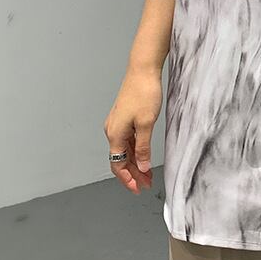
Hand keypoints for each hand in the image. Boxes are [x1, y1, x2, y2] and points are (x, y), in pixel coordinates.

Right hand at [103, 66, 162, 193]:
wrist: (142, 70)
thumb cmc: (144, 94)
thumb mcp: (146, 124)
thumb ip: (143, 148)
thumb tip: (142, 167)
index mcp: (115, 134)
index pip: (118, 164)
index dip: (127, 179)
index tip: (138, 188)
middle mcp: (112, 130)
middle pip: (120, 159)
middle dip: (133, 174)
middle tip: (146, 184)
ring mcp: (118, 123)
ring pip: (125, 150)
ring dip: (135, 163)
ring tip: (148, 174)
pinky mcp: (124, 117)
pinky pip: (128, 140)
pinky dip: (136, 150)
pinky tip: (144, 156)